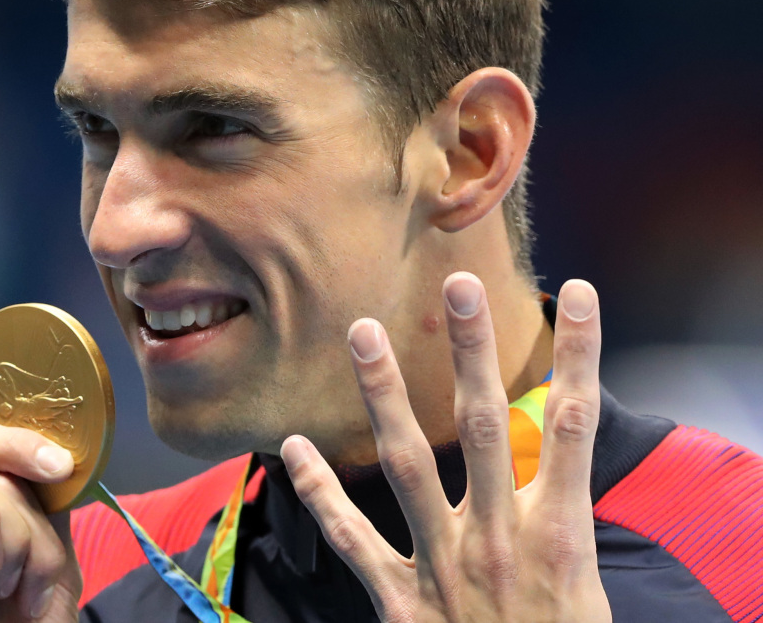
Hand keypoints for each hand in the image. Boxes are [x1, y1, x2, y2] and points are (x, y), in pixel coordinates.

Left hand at [280, 272, 611, 622]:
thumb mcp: (582, 584)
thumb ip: (561, 515)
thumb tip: (551, 453)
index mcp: (556, 532)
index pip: (573, 424)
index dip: (580, 354)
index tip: (577, 294)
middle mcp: (497, 536)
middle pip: (485, 425)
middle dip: (474, 352)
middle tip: (459, 285)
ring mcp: (442, 564)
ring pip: (408, 463)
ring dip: (383, 395)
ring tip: (362, 333)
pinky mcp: (401, 600)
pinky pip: (352, 539)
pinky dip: (322, 492)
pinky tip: (294, 447)